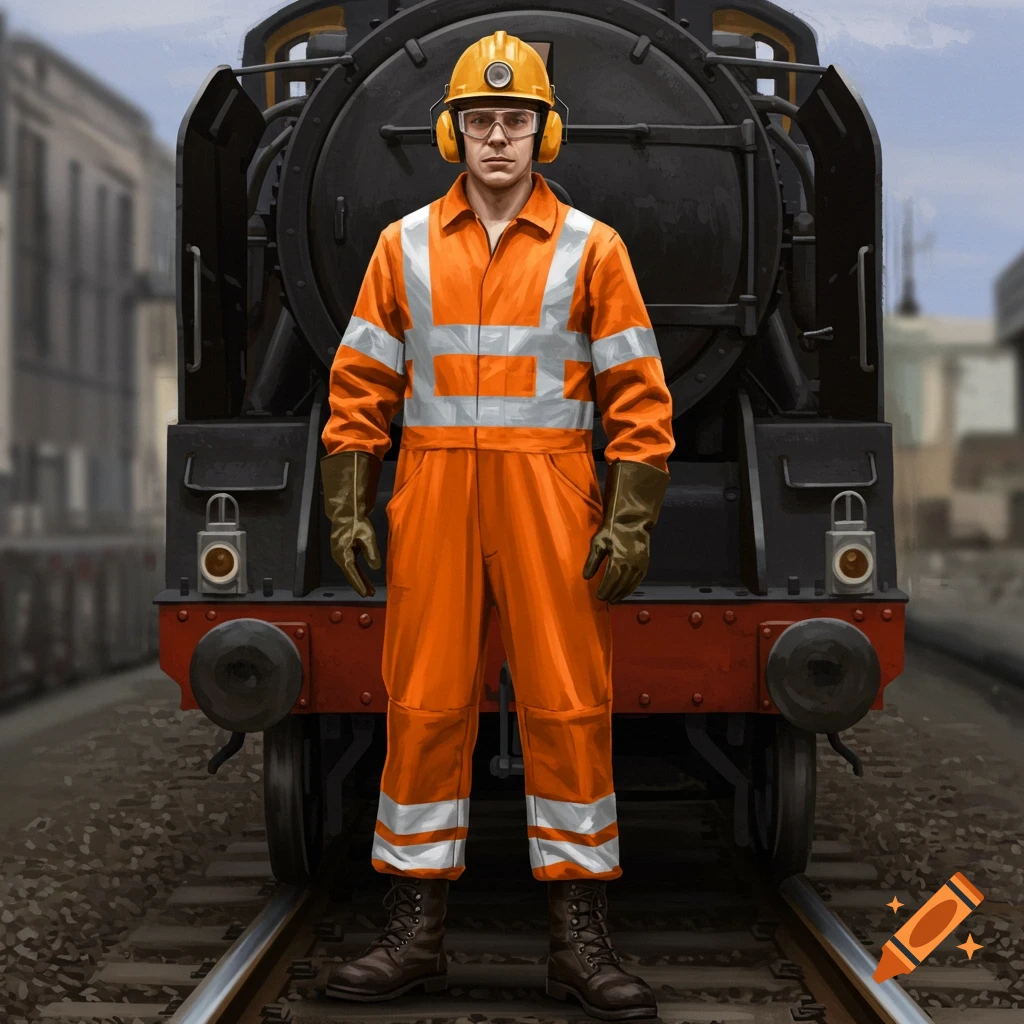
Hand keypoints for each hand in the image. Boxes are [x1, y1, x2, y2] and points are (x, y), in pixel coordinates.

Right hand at [320, 450, 382, 596]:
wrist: (347, 511)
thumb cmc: (357, 522)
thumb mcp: (367, 536)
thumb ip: (371, 552)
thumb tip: (375, 567)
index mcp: (342, 553)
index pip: (351, 572)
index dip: (358, 583)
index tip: (364, 593)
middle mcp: (339, 556)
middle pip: (350, 573)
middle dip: (360, 584)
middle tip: (369, 594)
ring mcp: (341, 553)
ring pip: (351, 570)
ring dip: (360, 579)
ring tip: (369, 590)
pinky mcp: (345, 550)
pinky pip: (352, 564)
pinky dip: (359, 571)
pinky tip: (365, 578)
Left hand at [583, 460, 669, 602]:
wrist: (632, 519)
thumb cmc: (611, 530)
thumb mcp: (598, 543)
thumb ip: (592, 561)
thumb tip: (586, 577)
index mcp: (619, 560)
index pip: (611, 581)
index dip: (605, 590)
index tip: (598, 596)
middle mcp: (631, 565)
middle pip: (621, 584)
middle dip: (613, 593)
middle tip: (606, 600)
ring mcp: (640, 564)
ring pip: (631, 584)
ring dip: (623, 593)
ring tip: (615, 599)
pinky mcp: (645, 563)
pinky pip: (639, 579)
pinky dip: (632, 587)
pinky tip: (626, 590)